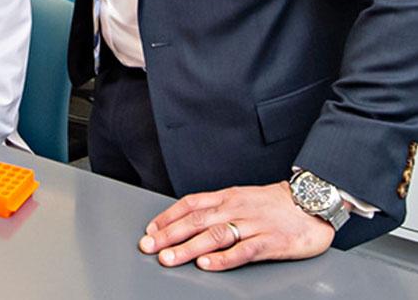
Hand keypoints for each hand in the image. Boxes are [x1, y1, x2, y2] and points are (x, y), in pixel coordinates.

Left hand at [138, 182, 334, 270]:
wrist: (312, 203)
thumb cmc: (274, 204)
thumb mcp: (242, 198)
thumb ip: (218, 209)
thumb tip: (188, 221)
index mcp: (227, 197)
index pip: (191, 204)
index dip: (168, 217)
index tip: (150, 230)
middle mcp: (236, 208)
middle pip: (196, 220)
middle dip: (170, 234)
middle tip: (149, 247)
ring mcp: (253, 224)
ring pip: (215, 235)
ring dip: (189, 248)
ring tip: (170, 259)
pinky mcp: (270, 241)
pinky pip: (243, 250)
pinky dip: (223, 258)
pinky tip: (207, 265)